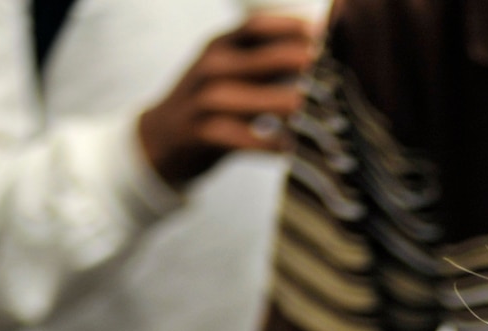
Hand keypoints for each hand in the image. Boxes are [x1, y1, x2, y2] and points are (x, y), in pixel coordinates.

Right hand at [137, 15, 317, 188]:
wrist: (162, 138)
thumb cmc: (213, 106)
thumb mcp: (233, 75)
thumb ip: (269, 66)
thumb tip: (320, 62)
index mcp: (221, 46)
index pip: (256, 26)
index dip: (290, 26)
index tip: (325, 31)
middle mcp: (210, 67)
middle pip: (255, 58)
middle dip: (291, 59)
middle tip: (326, 68)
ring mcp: (201, 99)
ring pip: (241, 96)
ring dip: (277, 102)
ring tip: (308, 108)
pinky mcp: (197, 132)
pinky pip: (232, 136)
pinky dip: (261, 143)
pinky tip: (288, 148)